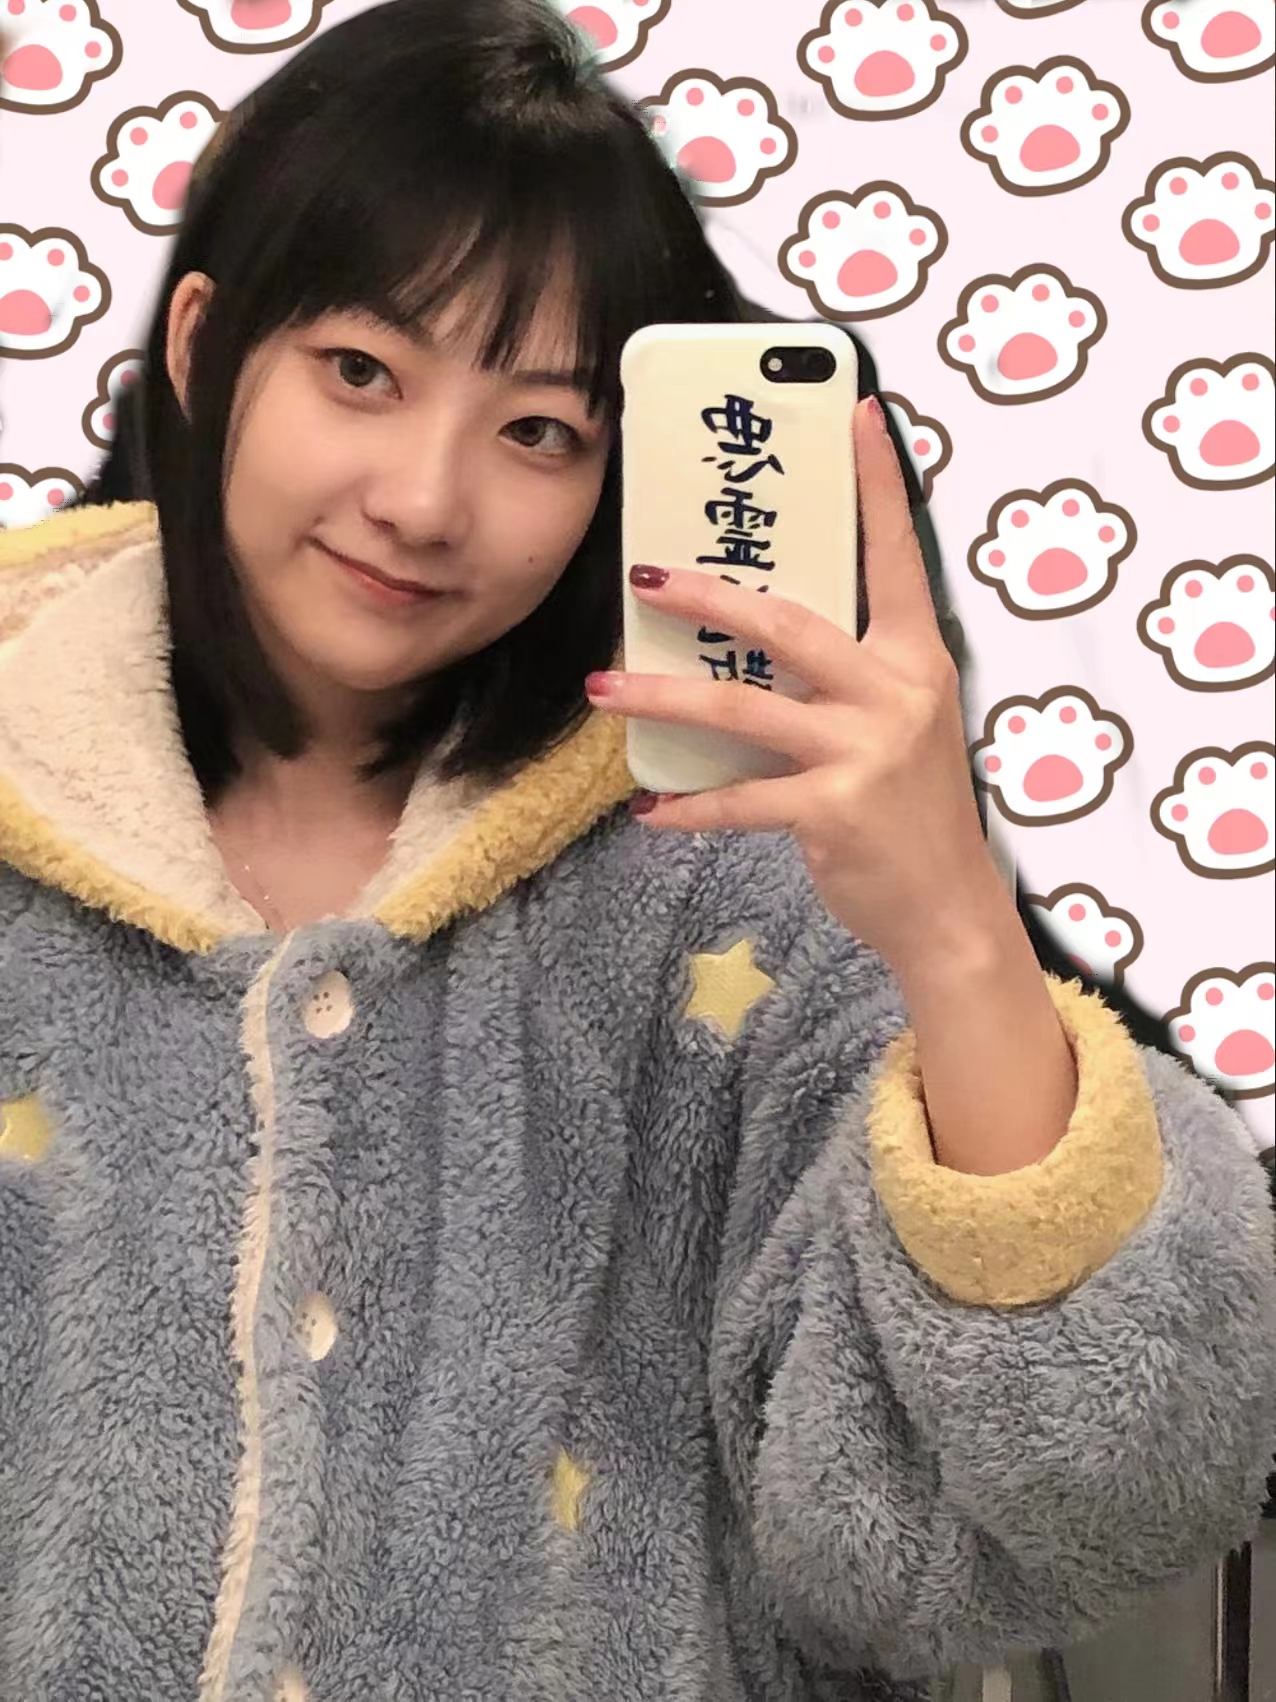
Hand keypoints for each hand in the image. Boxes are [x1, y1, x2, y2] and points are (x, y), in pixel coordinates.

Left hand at [585, 395, 1006, 969]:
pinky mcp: (833, 810)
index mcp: (914, 660)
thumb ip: (844, 678)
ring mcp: (865, 751)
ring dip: (663, 697)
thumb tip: (754, 643)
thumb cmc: (913, 810)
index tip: (857, 413)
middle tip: (643, 578)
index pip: (896, 557)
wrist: (949, 908)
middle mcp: (894, 694)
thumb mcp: (898, 726)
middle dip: (709, 597)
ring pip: (743, 708)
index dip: (878, 485)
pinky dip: (689, 806)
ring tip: (602, 688)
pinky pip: (741, 800)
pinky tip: (650, 809)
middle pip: (788, 624)